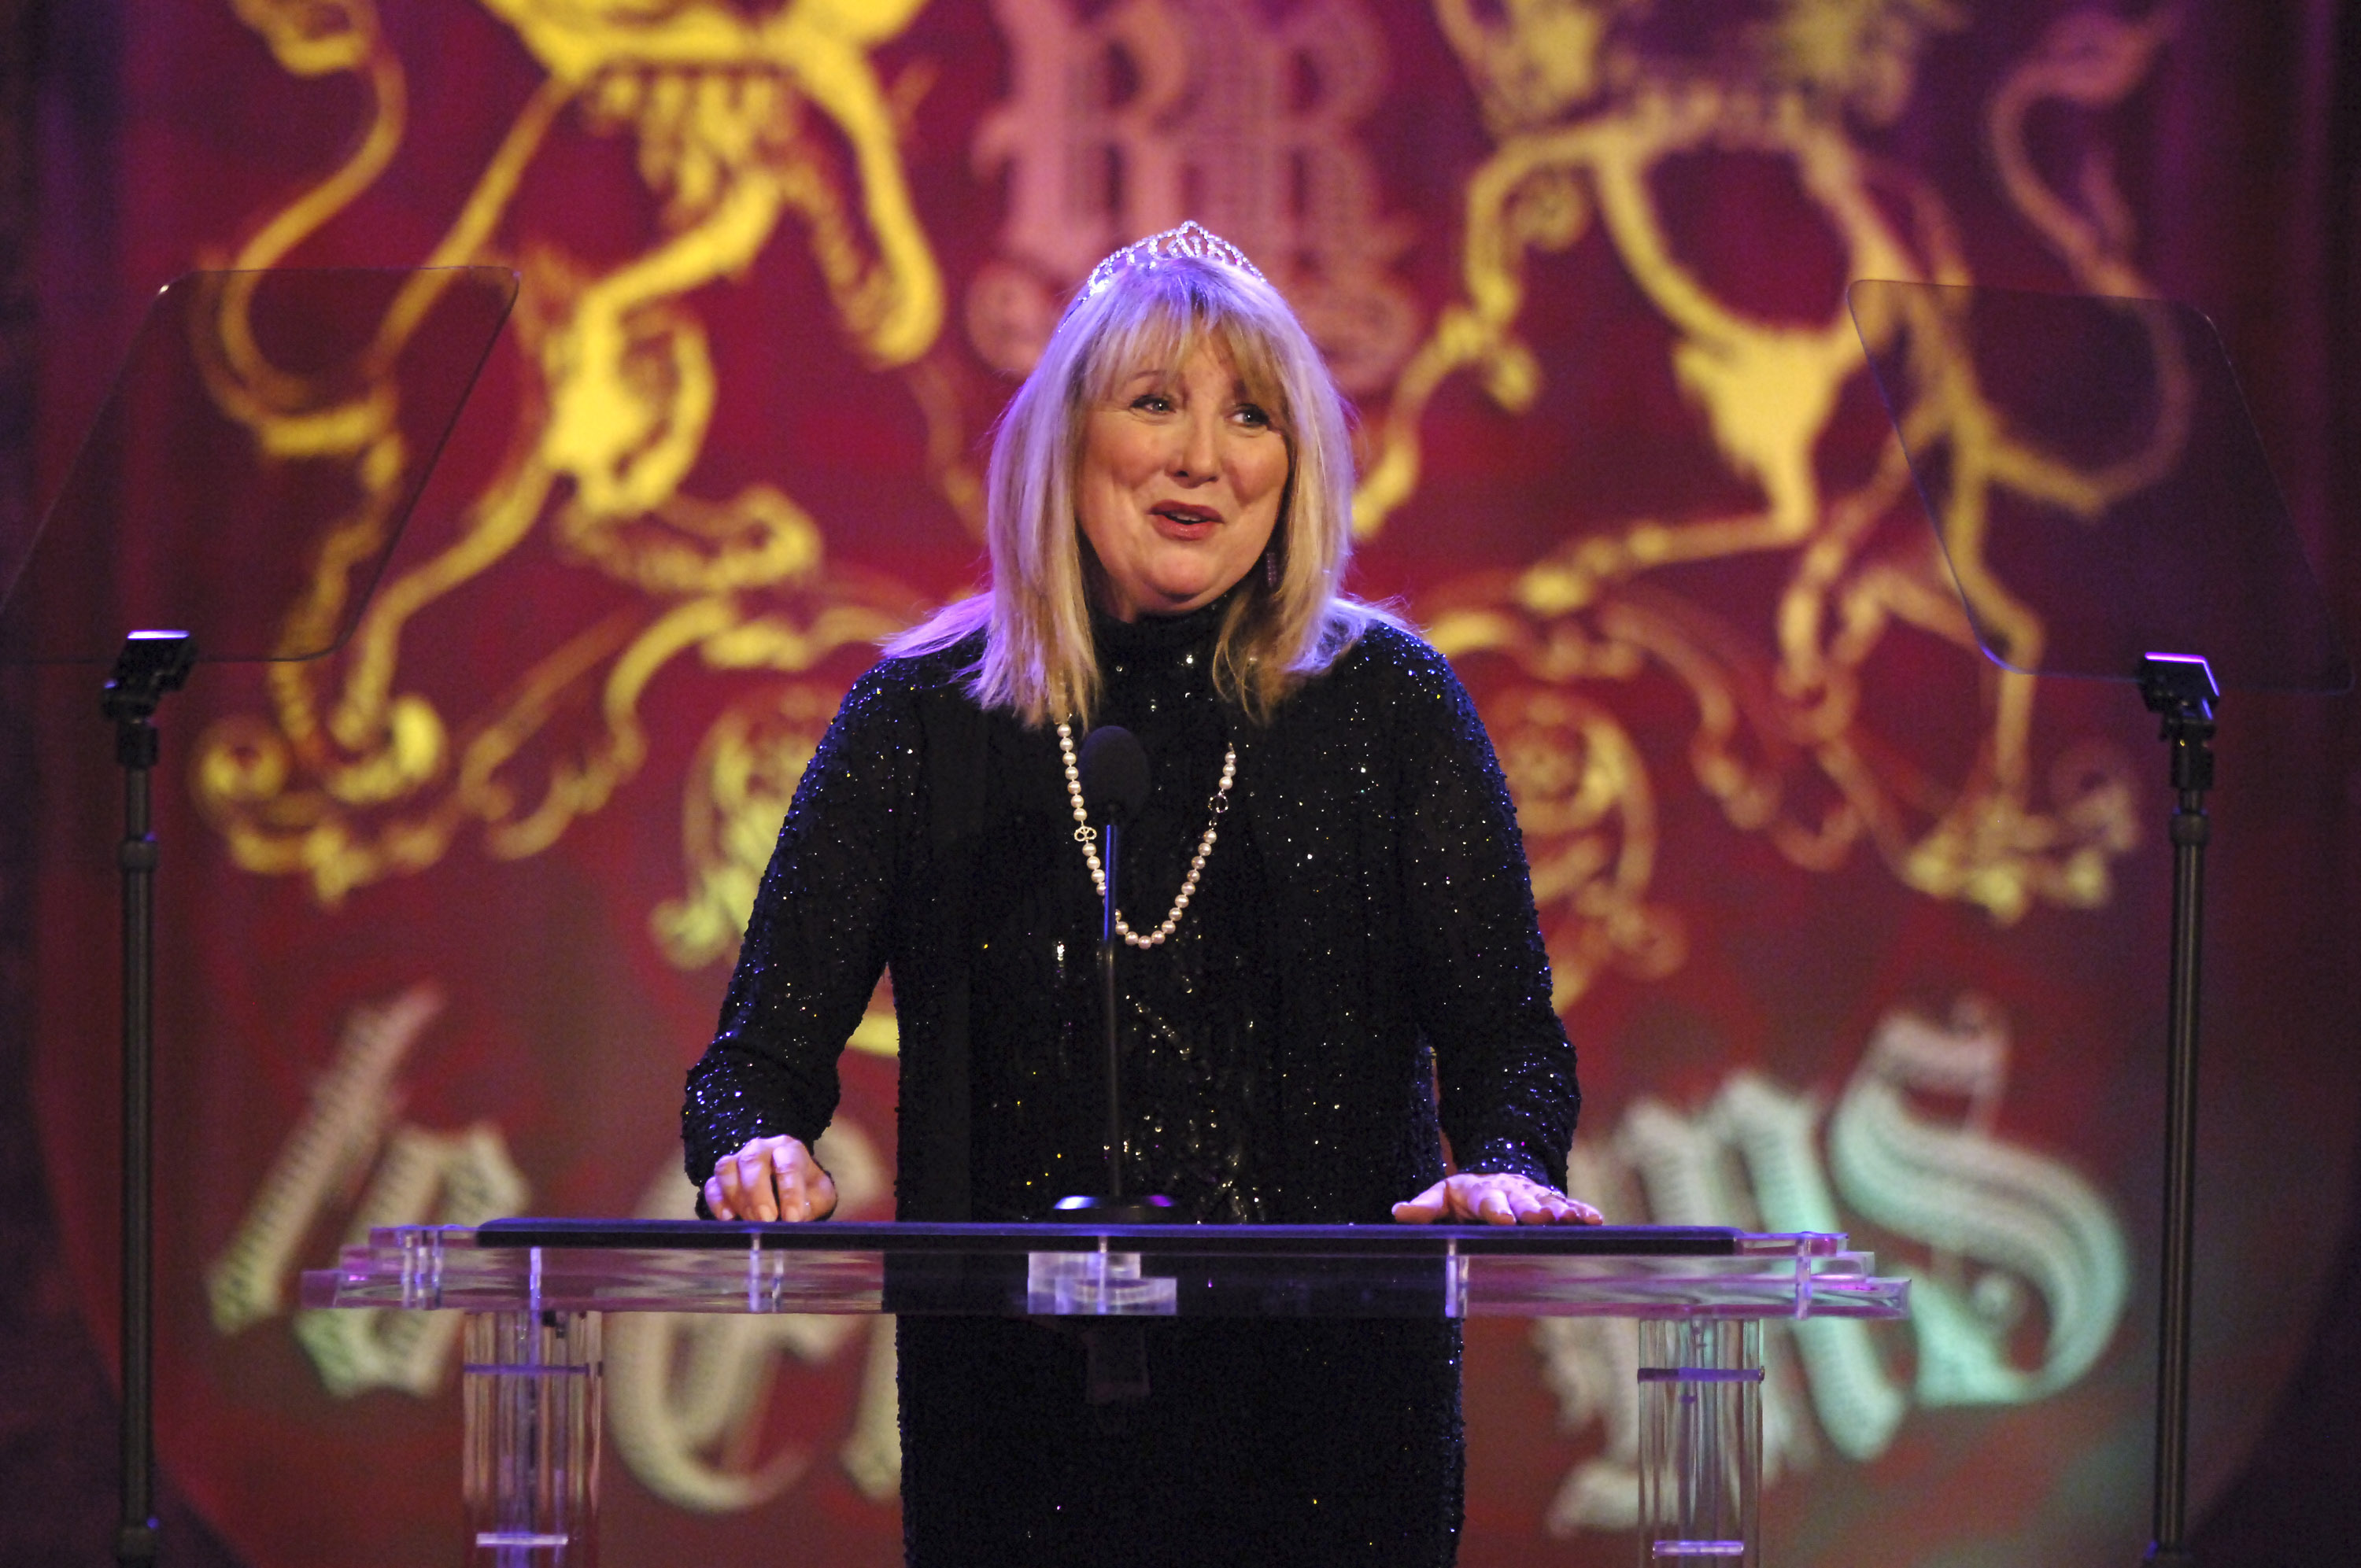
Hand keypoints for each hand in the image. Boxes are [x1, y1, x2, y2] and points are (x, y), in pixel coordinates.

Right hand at [705, 1135, 837, 1221]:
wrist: (789, 1189)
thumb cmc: (806, 1191)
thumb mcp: (819, 1196)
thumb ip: (812, 1205)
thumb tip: (795, 1220)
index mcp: (788, 1149)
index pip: (789, 1165)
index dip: (790, 1192)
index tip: (792, 1217)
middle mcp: (760, 1149)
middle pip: (753, 1162)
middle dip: (758, 1193)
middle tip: (766, 1220)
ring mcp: (737, 1160)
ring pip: (727, 1169)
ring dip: (738, 1197)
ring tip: (750, 1222)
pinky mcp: (720, 1178)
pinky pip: (712, 1185)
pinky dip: (718, 1202)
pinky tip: (728, 1218)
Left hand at [1391, 1172, 1601, 1225]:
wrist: (1493, 1175)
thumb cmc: (1463, 1195)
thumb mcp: (1442, 1197)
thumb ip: (1425, 1207)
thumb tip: (1399, 1213)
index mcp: (1481, 1192)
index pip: (1488, 1202)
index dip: (1496, 1211)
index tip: (1503, 1221)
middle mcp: (1510, 1191)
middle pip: (1522, 1200)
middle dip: (1531, 1209)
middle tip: (1541, 1218)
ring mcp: (1533, 1194)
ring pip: (1549, 1201)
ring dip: (1561, 1211)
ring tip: (1572, 1221)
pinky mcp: (1551, 1199)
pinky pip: (1568, 1204)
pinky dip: (1581, 1212)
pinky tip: (1595, 1220)